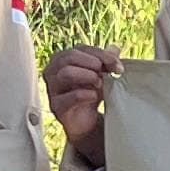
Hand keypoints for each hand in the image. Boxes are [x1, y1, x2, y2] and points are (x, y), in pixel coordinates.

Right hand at [45, 44, 118, 165]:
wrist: (86, 121)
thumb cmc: (90, 94)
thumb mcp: (101, 75)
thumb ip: (106, 61)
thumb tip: (114, 48)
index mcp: (63, 59)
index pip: (80, 48)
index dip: (100, 54)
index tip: (117, 65)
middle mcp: (53, 71)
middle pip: (69, 57)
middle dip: (92, 62)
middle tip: (106, 73)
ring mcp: (52, 88)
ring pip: (65, 73)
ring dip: (87, 75)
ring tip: (99, 83)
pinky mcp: (56, 106)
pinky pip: (67, 96)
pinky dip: (84, 94)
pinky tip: (94, 96)